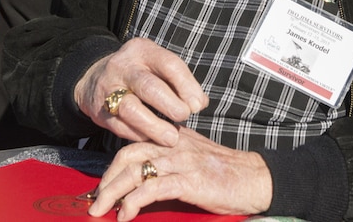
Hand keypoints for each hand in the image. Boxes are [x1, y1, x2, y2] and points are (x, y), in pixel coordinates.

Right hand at [75, 38, 207, 147]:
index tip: (197, 105)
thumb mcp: (156, 66)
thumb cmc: (138, 73)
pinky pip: (120, 126)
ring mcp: (108, 89)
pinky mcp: (100, 111)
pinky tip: (152, 139)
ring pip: (131, 109)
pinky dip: (139, 135)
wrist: (94, 78)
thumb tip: (199, 103)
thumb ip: (179, 82)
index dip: (186, 86)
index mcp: (142, 50)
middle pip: (148, 86)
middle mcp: (123, 67)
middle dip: (170, 104)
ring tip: (171, 138)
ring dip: (154, 126)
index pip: (169, 64)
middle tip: (185, 117)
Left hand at [88, 127, 271, 220]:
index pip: (134, 145)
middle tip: (94, 201)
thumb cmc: (227, 175)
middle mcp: (174, 145)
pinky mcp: (189, 180)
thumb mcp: (195, 160)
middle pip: (127, 156)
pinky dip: (134, 201)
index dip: (112, 166)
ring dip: (112, 192)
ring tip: (101, 211)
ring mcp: (181, 161)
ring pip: (135, 170)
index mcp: (174, 139)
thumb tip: (144, 179)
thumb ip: (171, 163)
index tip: (102, 186)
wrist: (257, 179)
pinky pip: (152, 188)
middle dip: (106, 180)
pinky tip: (126, 214)